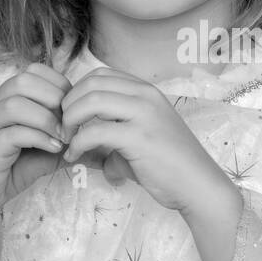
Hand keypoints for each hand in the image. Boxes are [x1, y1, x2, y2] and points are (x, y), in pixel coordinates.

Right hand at [0, 62, 70, 218]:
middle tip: (71, 123)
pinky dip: (38, 138)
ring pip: (15, 104)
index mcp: (10, 97)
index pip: (36, 71)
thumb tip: (104, 145)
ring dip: (46, 119)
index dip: (61, 85)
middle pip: (24, 80)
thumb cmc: (12, 166)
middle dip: (55, 98)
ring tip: (63, 137)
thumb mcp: (48, 150)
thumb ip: (71, 142)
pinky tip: (54, 149)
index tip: (75, 109)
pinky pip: (11, 133)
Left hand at [59, 67, 231, 214]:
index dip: (77, 92)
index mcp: (146, 91)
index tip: (70, 115)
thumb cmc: (170, 165)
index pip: (100, 75)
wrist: (198, 185)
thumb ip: (114, 127)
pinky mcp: (139, 137)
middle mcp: (146, 95)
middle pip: (91, 83)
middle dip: (68, 104)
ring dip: (70, 120)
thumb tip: (80, 136)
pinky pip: (94, 132)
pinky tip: (75, 156)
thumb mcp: (141, 135)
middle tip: (63, 128)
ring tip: (67, 139)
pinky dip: (77, 144)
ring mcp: (144, 114)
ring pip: (91, 101)